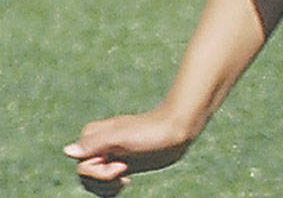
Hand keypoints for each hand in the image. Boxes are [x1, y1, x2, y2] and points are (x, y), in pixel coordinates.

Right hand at [64, 109, 194, 195]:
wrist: (177, 131)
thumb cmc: (151, 132)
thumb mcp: (121, 138)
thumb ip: (94, 144)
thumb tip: (67, 151)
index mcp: (92, 137)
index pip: (82, 167)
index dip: (99, 173)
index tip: (121, 166)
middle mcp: (97, 146)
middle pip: (85, 177)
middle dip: (103, 181)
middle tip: (125, 171)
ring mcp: (109, 156)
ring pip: (94, 183)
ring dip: (107, 187)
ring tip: (125, 179)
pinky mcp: (121, 164)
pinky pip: (105, 184)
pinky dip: (112, 188)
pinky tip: (126, 181)